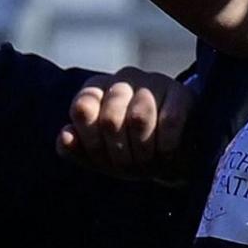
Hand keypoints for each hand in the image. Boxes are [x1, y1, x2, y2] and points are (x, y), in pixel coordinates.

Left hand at [57, 68, 188, 178]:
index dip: (91, 140)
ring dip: (143, 151)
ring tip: (149, 163)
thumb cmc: (129, 151)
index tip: (102, 158)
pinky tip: (167, 154)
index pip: (82, 108)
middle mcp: (122, 79)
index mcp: (96, 90)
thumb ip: (75, 149)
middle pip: (111, 119)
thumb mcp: (100, 156)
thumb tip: (65, 135)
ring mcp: (153, 82)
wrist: (175, 153)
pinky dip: (166, 146)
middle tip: (129, 168)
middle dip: (119, 153)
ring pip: (140, 118)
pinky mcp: (181, 93)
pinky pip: (170, 121)